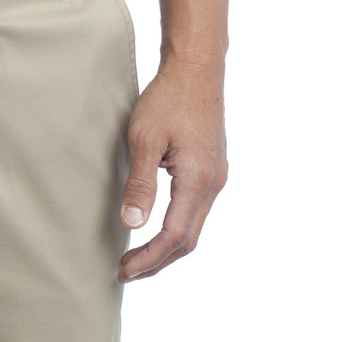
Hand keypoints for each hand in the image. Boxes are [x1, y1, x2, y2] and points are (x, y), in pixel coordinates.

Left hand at [118, 55, 227, 281]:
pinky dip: (176, 227)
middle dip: (157, 261)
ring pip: (194, 227)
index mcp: (197, 180)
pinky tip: (156, 226)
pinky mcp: (212, 169)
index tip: (124, 270)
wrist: (196, 70)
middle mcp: (213, 184)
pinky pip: (196, 210)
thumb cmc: (168, 98)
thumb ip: (140, 183)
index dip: (149, 258)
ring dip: (167, 247)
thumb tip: (132, 223)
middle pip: (188, 240)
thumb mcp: (145, 138)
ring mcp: (216, 177)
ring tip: (137, 255)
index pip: (174, 236)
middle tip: (126, 271)